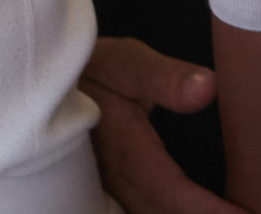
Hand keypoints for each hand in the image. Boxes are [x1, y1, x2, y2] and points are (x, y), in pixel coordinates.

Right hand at [82, 36, 243, 213]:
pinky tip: (200, 211)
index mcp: (122, 147)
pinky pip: (147, 212)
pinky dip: (173, 213)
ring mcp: (112, 191)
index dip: (209, 210)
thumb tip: (208, 88)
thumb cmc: (94, 69)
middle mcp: (115, 179)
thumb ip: (164, 77)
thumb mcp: (124, 62)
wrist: (50, 81)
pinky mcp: (115, 194)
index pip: (170, 191)